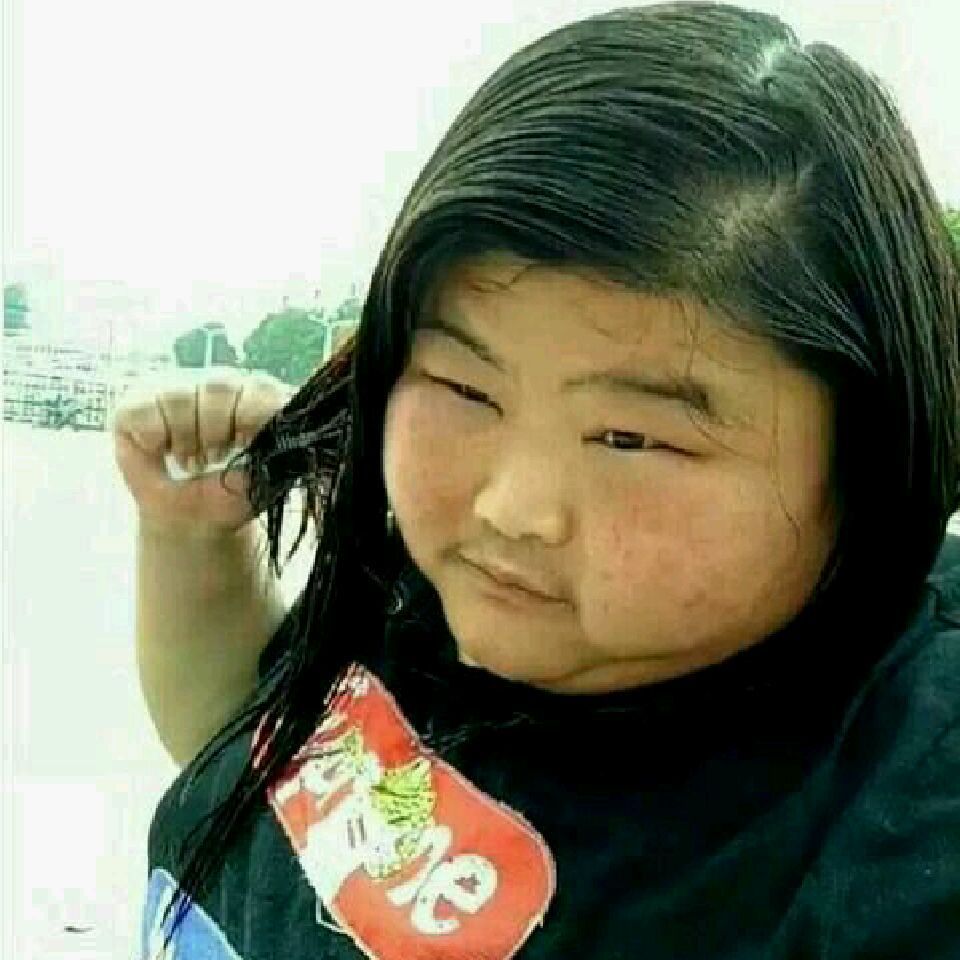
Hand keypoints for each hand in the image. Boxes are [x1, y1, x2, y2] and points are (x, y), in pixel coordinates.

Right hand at [110, 366, 294, 538]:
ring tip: (192, 459)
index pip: (260, 388)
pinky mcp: (137, 403)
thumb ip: (274, 453)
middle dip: (217, 432)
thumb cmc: (230, 494)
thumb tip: (282, 436)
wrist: (191, 521)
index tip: (245, 445)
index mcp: (256, 396)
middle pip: (218, 387)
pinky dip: (155, 439)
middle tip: (215, 457)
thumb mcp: (261, 481)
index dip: (252, 418)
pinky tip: (163, 451)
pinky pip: (144, 410)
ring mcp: (177, 388)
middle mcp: (219, 384)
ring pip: (178, 396)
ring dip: (185, 439)